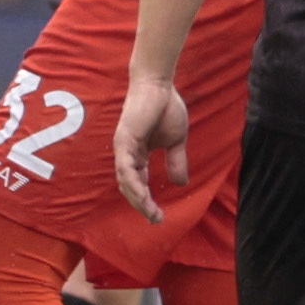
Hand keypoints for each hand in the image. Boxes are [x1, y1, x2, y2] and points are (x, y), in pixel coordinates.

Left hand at [112, 75, 189, 222]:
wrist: (160, 85)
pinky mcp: (124, 141)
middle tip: (155, 219)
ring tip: (151, 213)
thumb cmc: (166, 107)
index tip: (159, 215)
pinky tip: (142, 197)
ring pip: (125, 181)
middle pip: (129, 187)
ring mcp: (123, 148)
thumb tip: (181, 184)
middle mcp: (126, 154)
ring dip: (137, 199)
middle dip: (142, 205)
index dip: (147, 200)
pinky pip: (125, 168)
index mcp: (137, 154)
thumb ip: (176, 161)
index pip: (139, 183)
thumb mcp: (176, 141)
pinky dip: (133, 184)